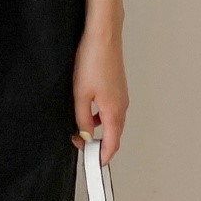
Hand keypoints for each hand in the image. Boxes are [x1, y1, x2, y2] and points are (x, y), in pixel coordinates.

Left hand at [71, 25, 128, 165]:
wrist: (103, 36)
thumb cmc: (93, 60)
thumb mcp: (80, 93)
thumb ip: (82, 118)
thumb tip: (84, 135)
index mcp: (114, 112)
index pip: (112, 144)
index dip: (102, 157)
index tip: (93, 165)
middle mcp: (122, 106)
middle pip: (113, 134)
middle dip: (98, 144)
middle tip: (79, 144)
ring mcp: (121, 95)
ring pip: (111, 121)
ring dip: (98, 129)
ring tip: (79, 127)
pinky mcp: (117, 86)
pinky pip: (110, 108)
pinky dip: (100, 115)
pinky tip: (86, 108)